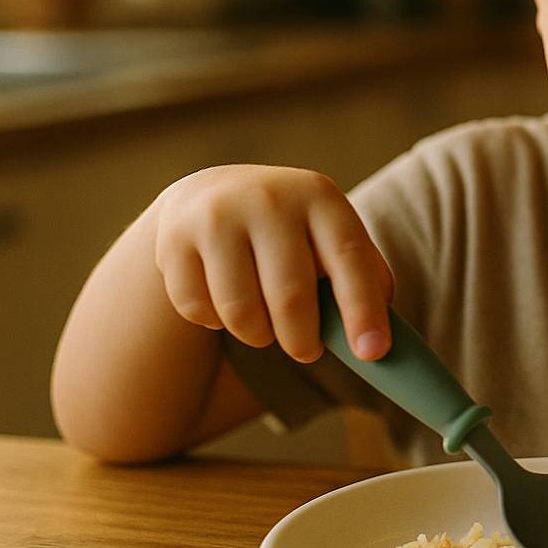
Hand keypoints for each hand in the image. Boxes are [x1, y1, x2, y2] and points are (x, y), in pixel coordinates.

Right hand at [152, 165, 393, 362]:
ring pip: (241, 313)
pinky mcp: (173, 240)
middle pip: (290, 297)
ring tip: (265, 325)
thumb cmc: (292, 232)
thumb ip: (363, 279)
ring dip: (258, 335)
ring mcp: (216, 216)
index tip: (372, 354)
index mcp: (319, 196)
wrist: (215, 194)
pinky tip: (224, 301)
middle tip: (307, 351)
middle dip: (304, 341)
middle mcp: (268, 198)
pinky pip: (198, 311)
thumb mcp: (332, 237)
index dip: (362, 310)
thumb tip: (374, 341)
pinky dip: (215, 322)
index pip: (349, 259)